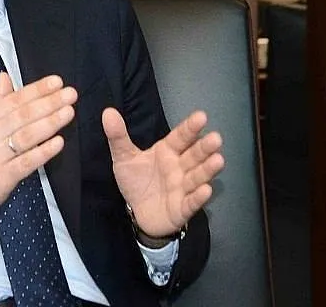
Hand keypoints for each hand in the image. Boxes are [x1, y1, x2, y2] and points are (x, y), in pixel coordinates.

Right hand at [0, 73, 76, 243]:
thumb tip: (5, 77)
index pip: (14, 100)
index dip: (37, 89)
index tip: (56, 81)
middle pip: (23, 115)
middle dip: (49, 103)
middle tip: (70, 94)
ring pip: (25, 136)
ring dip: (49, 123)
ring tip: (68, 112)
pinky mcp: (3, 177)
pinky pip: (25, 162)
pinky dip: (43, 152)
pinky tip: (58, 143)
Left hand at [102, 108, 223, 240]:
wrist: (138, 212)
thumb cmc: (137, 180)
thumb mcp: (124, 158)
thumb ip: (118, 136)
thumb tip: (108, 112)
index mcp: (168, 151)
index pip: (181, 137)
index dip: (190, 127)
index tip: (201, 116)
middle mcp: (180, 167)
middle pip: (194, 155)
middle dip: (205, 147)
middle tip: (216, 138)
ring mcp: (183, 188)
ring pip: (197, 177)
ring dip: (208, 169)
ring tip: (218, 160)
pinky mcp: (182, 209)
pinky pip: (192, 202)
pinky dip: (199, 197)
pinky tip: (206, 190)